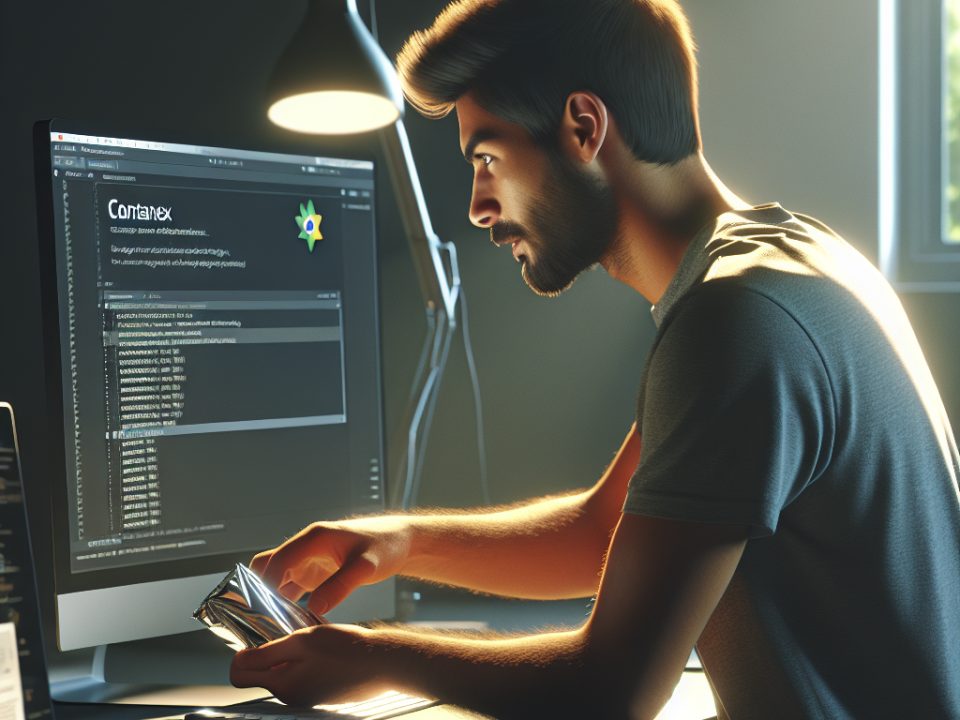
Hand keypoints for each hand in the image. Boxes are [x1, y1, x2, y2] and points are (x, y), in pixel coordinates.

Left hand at [230, 624, 391, 707]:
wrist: (383, 663)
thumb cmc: (346, 649)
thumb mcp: (302, 640)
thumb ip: (267, 652)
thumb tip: (239, 660)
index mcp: (282, 685)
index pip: (239, 676)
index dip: (242, 654)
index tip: (256, 639)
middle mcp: (291, 697)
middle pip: (262, 674)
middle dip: (269, 654)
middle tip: (288, 634)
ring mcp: (307, 697)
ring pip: (284, 673)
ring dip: (291, 655)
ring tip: (313, 640)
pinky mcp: (322, 694)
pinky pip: (303, 676)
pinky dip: (307, 661)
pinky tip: (326, 650)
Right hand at [251, 517, 411, 614]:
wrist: (400, 542)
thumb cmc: (386, 545)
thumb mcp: (365, 567)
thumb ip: (340, 586)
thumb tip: (314, 607)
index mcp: (313, 538)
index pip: (278, 560)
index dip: (264, 584)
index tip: (259, 608)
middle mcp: (306, 548)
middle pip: (268, 566)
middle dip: (258, 590)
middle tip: (259, 617)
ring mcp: (308, 561)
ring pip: (277, 578)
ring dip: (271, 598)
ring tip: (271, 624)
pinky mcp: (315, 573)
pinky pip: (292, 588)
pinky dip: (286, 602)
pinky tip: (289, 621)